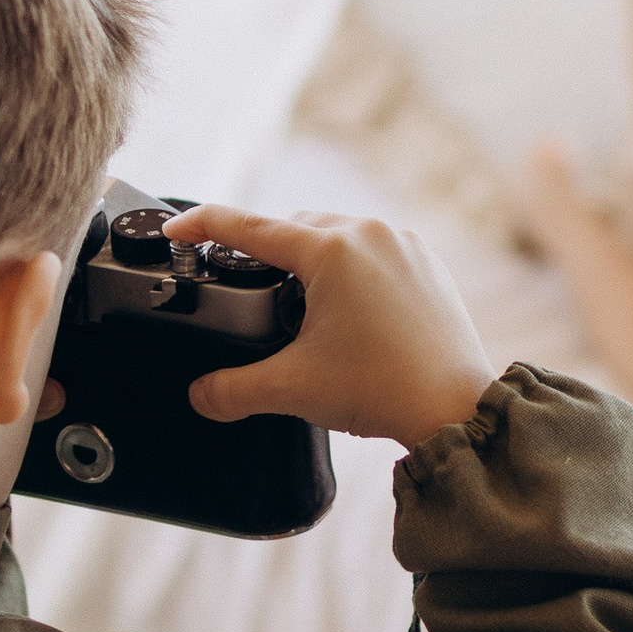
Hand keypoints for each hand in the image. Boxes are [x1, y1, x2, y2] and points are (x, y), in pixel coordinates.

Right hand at [170, 206, 495, 453]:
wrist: (456, 408)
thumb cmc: (382, 390)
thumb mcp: (292, 389)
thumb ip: (232, 390)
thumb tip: (200, 396)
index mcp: (330, 250)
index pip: (250, 226)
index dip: (204, 224)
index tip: (176, 229)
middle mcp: (368, 233)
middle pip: (294, 226)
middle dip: (262, 247)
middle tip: (239, 278)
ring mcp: (403, 244)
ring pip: (336, 234)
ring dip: (307, 255)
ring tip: (290, 295)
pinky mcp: (426, 263)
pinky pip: (373, 249)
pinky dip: (348, 266)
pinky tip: (342, 302)